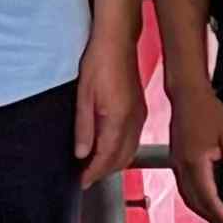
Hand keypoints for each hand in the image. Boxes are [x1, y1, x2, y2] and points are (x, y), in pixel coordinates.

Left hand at [73, 43, 142, 176]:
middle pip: (122, 158)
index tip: (82, 182)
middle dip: (104, 172)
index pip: (107, 156)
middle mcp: (134, 121)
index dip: (94, 172)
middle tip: (86, 177)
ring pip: (130, 151)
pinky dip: (122, 150)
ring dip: (114, 163)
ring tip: (95, 167)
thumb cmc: (98, 62)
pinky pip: (134, 139)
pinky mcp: (140, 110)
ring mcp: (140, 116)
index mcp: (119, 119)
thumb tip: (82, 154)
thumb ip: (84, 127)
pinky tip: (109, 148)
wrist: (117, 41)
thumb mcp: (83, 96)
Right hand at [166, 81, 222, 222]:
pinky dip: (196, 199)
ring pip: (187, 197)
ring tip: (219, 219)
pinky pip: (184, 187)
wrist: (187, 94)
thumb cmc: (210, 110)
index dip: (222, 217)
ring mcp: (176, 164)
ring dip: (203, 211)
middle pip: (196, 203)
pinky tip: (206, 198)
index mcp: (196, 164)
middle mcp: (182, 168)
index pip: (209, 200)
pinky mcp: (176, 159)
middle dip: (213, 219)